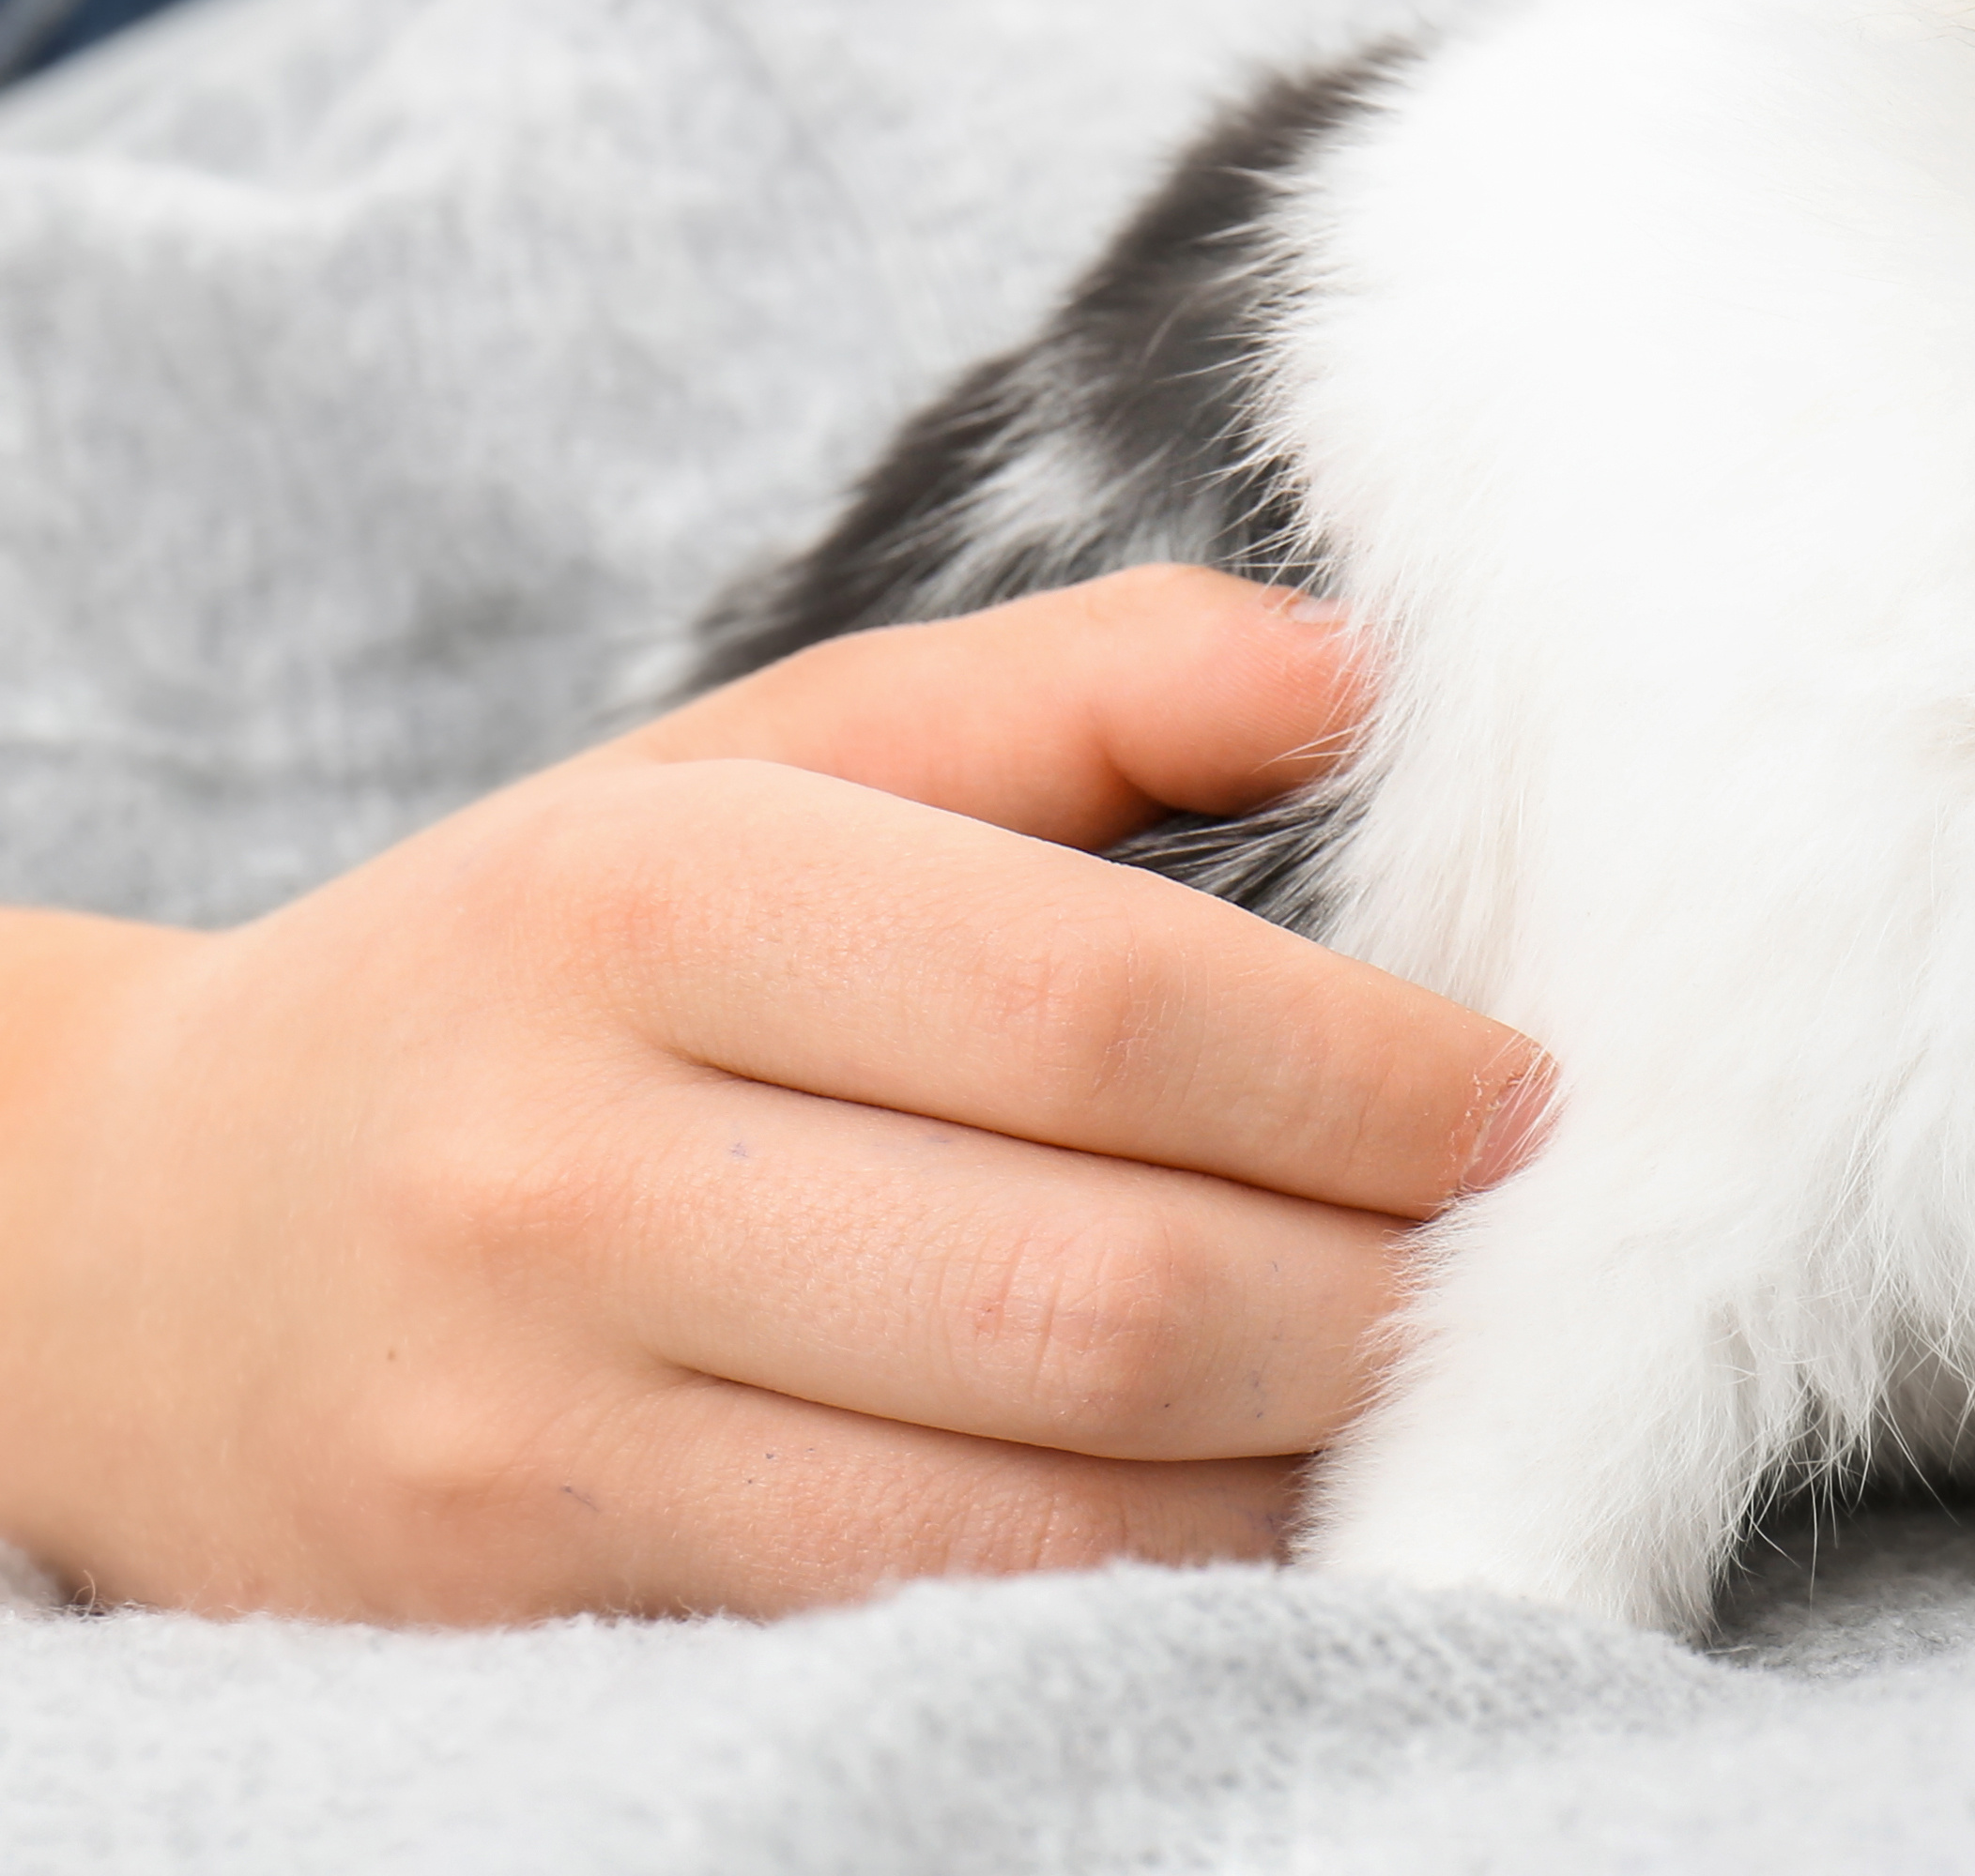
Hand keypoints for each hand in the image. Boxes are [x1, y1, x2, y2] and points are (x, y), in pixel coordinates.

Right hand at [0, 567, 1545, 1620]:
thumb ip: (1074, 691)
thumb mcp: (767, 759)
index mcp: (653, 897)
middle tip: (1504, 1259)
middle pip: (1098, 1281)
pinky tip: (1254, 1497)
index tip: (1522, 1095)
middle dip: (1372, 1290)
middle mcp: (578, 1167)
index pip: (1098, 1004)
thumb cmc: (547, 968)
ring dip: (1295, 1458)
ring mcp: (546, 1418)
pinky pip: (936, 1618)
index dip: (1361, 1069)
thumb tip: (1358, 669)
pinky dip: (1150, 1575)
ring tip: (1412, 1380)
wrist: (137, 1241)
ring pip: (1041, 1499)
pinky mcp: (542, 1599)